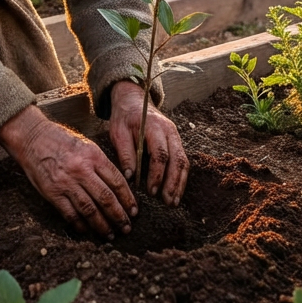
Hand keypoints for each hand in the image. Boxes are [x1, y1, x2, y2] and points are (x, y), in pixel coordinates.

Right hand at [0, 105, 137, 237]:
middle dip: (119, 217)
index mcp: (93, 156)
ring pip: (90, 210)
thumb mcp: (85, 145)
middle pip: (106, 199)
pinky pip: (70, 214)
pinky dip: (80, 225)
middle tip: (126, 228)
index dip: (128, 199)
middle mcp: (81, 170)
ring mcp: (66, 182)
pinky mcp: (52, 192)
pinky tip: (87, 230)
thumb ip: (100, 164)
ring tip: (110, 234)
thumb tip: (117, 186)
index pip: (117, 182)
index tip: (134, 211)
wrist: (33, 137)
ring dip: (102, 225)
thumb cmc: (61, 140)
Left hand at [108, 80, 188, 205]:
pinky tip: (175, 191)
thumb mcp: (118, 132)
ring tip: (173, 202)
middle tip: (167, 202)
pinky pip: (182, 160)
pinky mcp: (176, 141)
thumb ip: (125, 153)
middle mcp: (169, 131)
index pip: (160, 153)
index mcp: (154, 126)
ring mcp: (175, 135)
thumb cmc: (124, 117)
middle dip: (173, 183)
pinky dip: (180, 177)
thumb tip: (131, 177)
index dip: (157, 174)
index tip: (152, 191)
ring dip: (179, 183)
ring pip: (183, 161)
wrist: (133, 99)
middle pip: (177, 159)